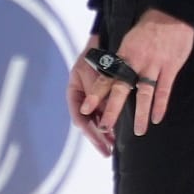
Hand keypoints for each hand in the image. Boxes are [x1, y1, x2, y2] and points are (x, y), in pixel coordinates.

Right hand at [67, 35, 115, 156]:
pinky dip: (111, 121)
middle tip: (107, 151)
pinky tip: (118, 131)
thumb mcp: (94, 72)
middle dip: (97, 138)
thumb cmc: (96, 55)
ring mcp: (92, 98)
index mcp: (75, 94)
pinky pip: (106, 111)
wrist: (103, 42)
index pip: (80, 118)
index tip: (100, 140)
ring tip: (112, 146)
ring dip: (105, 133)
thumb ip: (98, 91)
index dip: (90, 131)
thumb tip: (103, 110)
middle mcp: (83, 99)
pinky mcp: (104, 95)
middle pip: (88, 123)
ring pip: (97, 119)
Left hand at [77, 9, 193, 138]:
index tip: (85, 109)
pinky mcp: (170, 67)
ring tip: (138, 132)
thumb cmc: (148, 28)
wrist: (172, 15)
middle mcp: (136, 63)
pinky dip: (161, 105)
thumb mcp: (128, 41)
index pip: (106, 78)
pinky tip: (157, 118)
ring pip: (145, 93)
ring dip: (141, 114)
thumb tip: (110, 78)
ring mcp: (154, 65)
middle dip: (113, 109)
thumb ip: (121, 60)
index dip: (95, 95)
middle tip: (104, 127)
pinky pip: (165, 89)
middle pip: (122, 89)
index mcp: (123, 56)